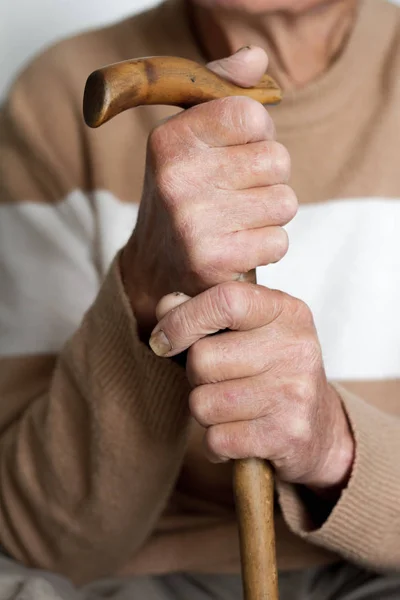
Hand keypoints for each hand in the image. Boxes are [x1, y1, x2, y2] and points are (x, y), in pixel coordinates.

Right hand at [121, 46, 295, 332]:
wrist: (155, 267)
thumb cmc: (183, 195)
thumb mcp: (188, 138)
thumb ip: (221, 92)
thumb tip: (257, 58)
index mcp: (170, 139)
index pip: (252, 115)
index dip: (258, 135)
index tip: (238, 151)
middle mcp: (177, 178)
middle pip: (277, 160)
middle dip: (268, 178)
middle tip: (236, 194)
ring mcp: (193, 222)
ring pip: (285, 202)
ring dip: (269, 214)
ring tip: (237, 221)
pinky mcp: (212, 261)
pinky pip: (279, 241)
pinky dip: (267, 246)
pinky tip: (239, 247)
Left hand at [149, 283, 354, 492]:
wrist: (321, 429)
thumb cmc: (274, 371)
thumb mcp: (250, 330)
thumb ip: (206, 312)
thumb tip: (165, 306)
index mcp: (286, 311)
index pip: (224, 300)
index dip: (183, 320)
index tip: (164, 339)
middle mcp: (295, 347)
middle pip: (202, 359)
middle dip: (196, 376)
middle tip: (220, 381)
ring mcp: (293, 392)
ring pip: (202, 403)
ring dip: (205, 411)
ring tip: (231, 408)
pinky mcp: (286, 434)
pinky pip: (216, 439)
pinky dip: (216, 444)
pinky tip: (237, 435)